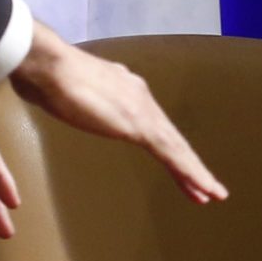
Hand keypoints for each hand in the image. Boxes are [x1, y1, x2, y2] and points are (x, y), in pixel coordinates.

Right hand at [7, 22, 226, 202]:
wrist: (48, 66)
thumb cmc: (48, 77)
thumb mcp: (70, 92)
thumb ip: (81, 98)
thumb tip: (75, 99)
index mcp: (125, 89)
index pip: (152, 124)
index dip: (166, 146)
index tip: (176, 165)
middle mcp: (140, 96)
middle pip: (170, 137)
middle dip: (187, 164)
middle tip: (207, 188)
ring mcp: (142, 110)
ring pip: (176, 148)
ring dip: (195, 173)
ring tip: (213, 194)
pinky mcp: (139, 125)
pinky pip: (171, 154)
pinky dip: (189, 172)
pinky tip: (202, 188)